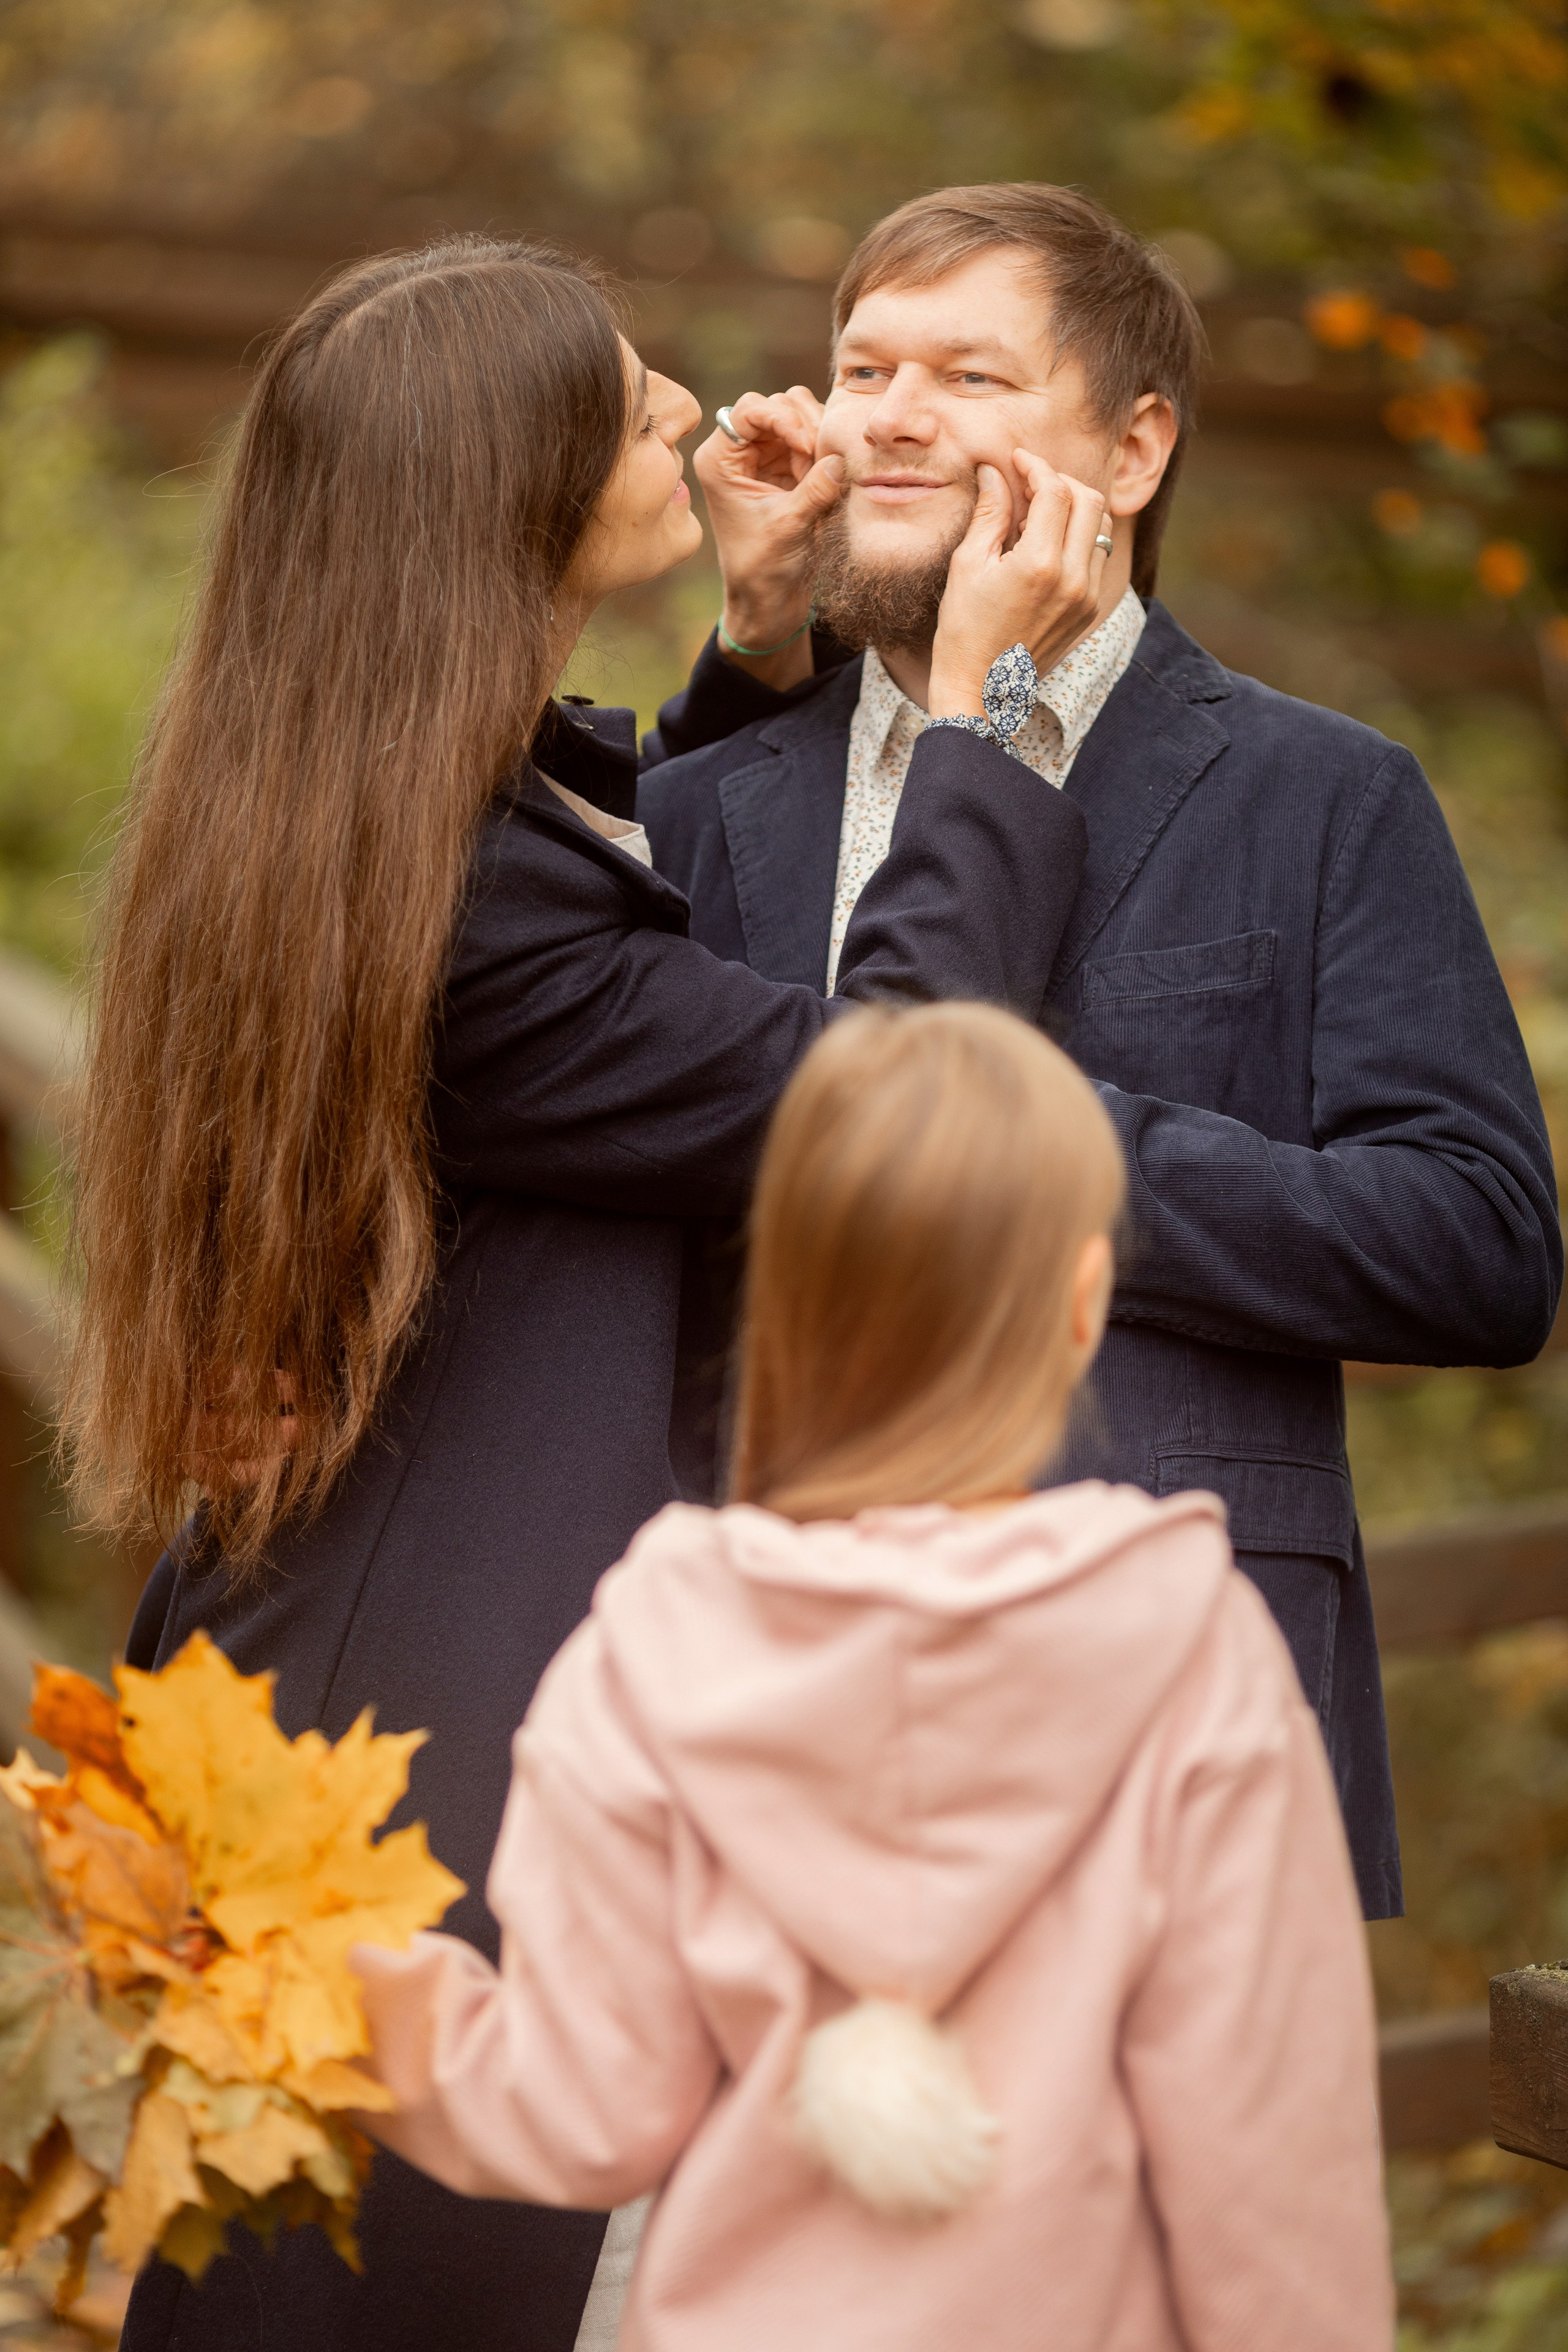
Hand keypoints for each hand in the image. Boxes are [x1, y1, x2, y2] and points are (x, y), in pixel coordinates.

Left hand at [693, 388, 843, 685]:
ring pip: (800, 416)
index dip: (781, 417)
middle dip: (804, 427)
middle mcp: (740, 451)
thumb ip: (814, 490)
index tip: (805, 446)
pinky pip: (814, 438)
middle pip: (777, 404)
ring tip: (824, 474)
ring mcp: (767, 456)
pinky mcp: (790, 467)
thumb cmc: (764, 568)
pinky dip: (827, 449)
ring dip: (819, 437)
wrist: (770, 599)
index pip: (749, 409)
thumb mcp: (788, 527)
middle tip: (818, 464)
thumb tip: (839, 459)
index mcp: (721, 460)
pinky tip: (830, 475)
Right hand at [927, 453, 1109, 720]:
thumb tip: (995, 471)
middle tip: (1030, 483)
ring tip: (1036, 517)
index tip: (1017, 460)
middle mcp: (1073, 579)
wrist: (982, 691)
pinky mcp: (1089, 610)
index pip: (1055, 491)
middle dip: (1061, 481)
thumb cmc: (964, 630)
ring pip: (1100, 527)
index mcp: (1040, 565)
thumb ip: (989, 513)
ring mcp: (1087, 597)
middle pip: (1089, 501)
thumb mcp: (967, 566)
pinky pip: (1095, 556)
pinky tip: (1044, 546)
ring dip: (1073, 508)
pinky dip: (1077, 538)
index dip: (1036, 466)